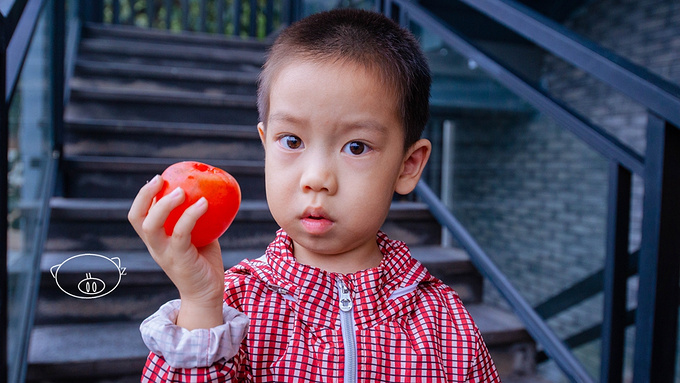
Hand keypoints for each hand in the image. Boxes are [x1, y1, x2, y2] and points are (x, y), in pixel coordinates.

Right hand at [128, 175, 224, 328]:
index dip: (142, 196)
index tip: (157, 179)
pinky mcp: (180, 260)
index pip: (138, 216)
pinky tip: (204, 203)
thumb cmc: (203, 262)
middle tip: (161, 179)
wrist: (207, 294)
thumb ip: (195, 218)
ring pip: (152, 227)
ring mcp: (165, 254)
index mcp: (155, 240)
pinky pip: (181, 234)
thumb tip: (206, 191)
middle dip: (145, 196)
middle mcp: (155, 247)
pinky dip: (191, 216)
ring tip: (181, 191)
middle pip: (137, 219)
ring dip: (164, 205)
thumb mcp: (198, 235)